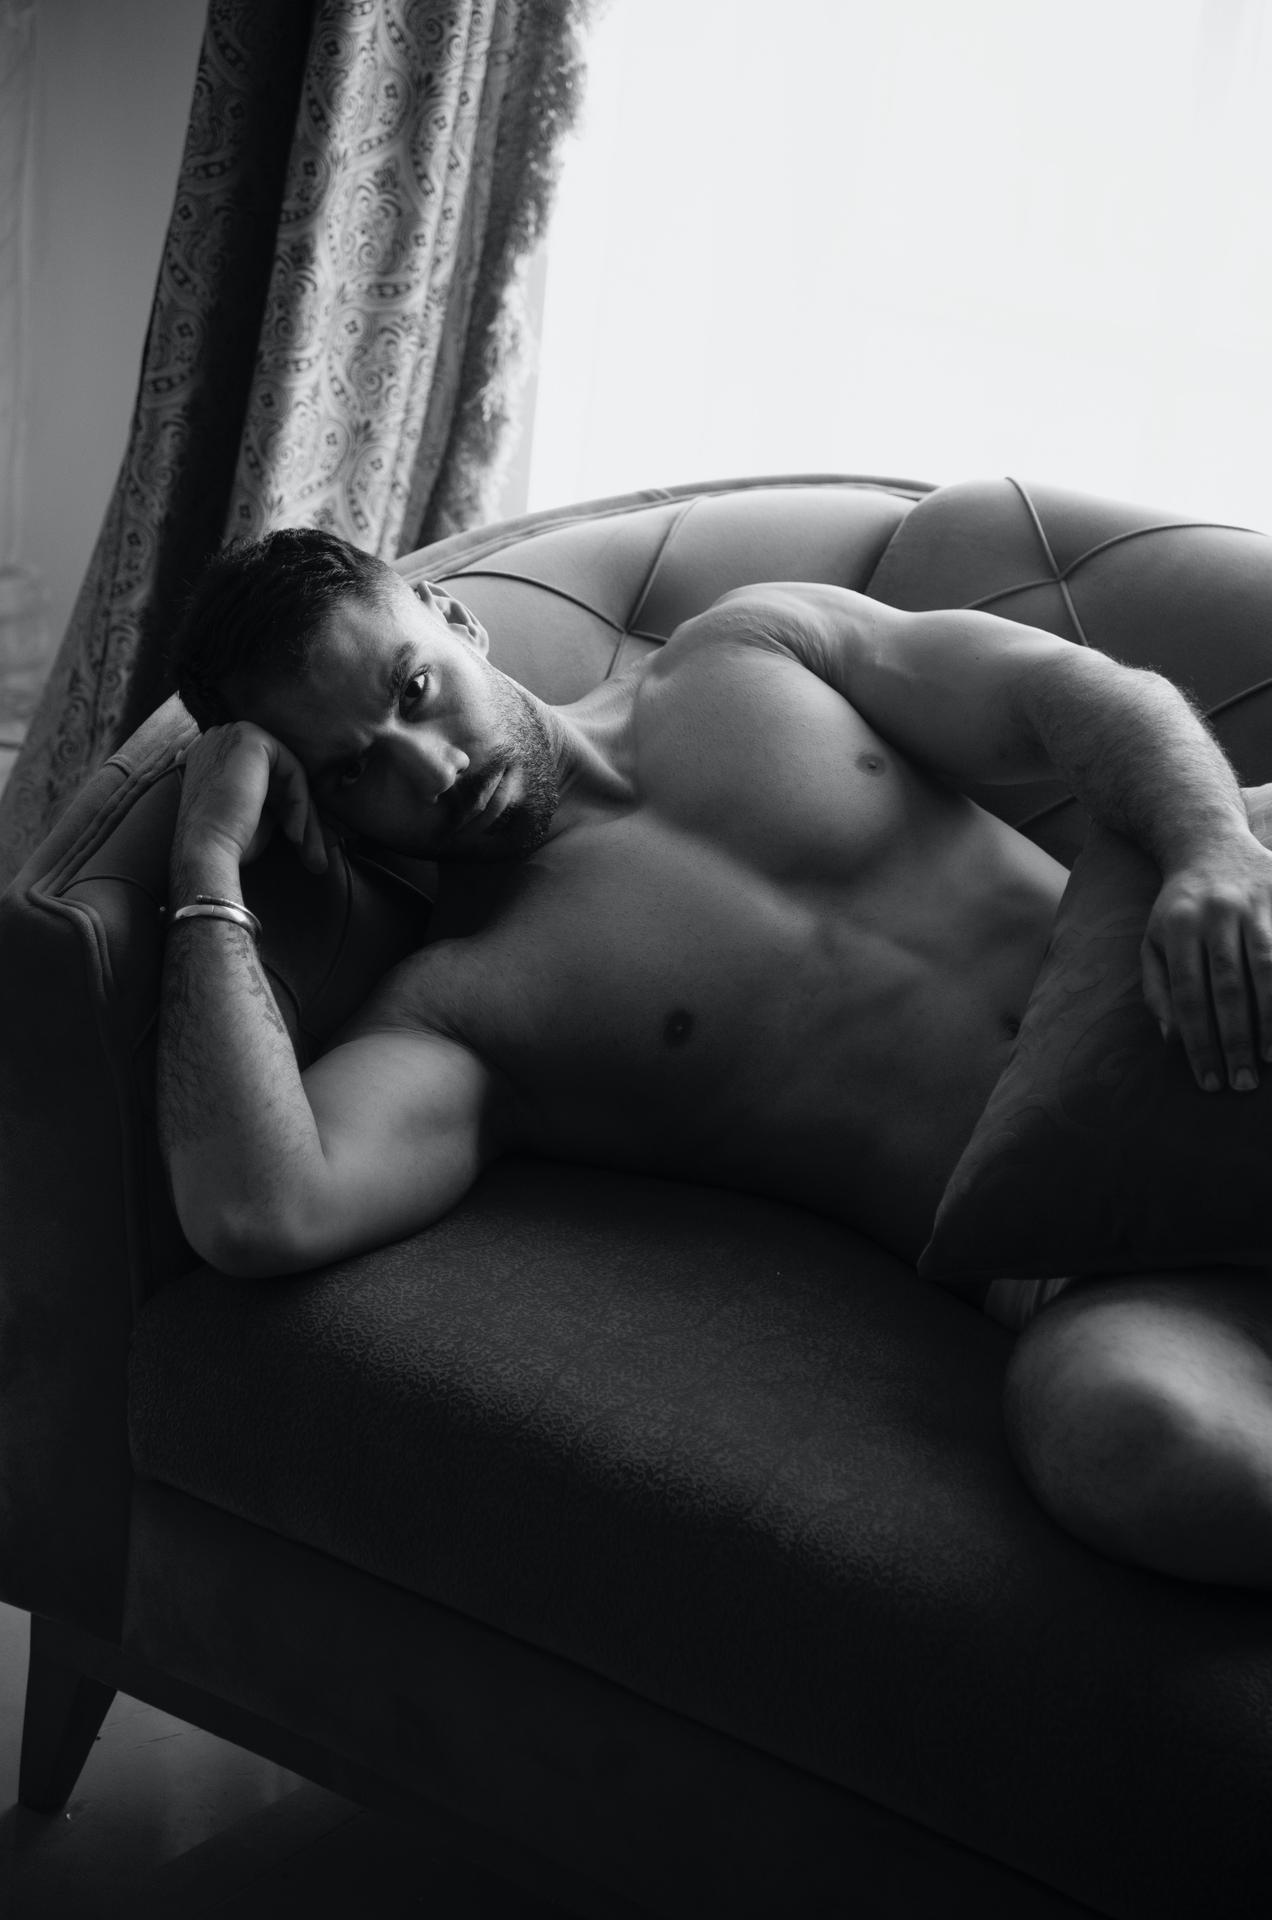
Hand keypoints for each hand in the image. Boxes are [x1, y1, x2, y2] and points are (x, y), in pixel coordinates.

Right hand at [174, 723, 327, 876]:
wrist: (206, 848)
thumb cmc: (226, 840)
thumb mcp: (255, 812)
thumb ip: (274, 795)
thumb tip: (305, 800)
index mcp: (215, 755)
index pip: (264, 777)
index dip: (284, 808)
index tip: (295, 841)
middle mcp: (220, 738)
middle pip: (278, 773)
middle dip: (298, 810)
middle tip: (310, 850)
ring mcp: (233, 734)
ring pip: (289, 772)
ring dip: (303, 811)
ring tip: (305, 846)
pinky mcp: (251, 738)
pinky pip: (292, 769)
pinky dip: (299, 802)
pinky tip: (294, 833)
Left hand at [1141, 833, 1271, 1090]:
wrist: (1208, 842)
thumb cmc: (1177, 908)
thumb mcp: (1153, 942)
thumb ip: (1157, 990)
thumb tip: (1171, 1038)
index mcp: (1177, 928)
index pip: (1187, 995)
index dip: (1198, 1041)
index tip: (1207, 1081)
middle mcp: (1216, 915)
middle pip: (1228, 987)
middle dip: (1235, 1040)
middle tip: (1241, 1083)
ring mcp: (1254, 905)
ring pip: (1266, 969)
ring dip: (1270, 1020)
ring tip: (1268, 1059)